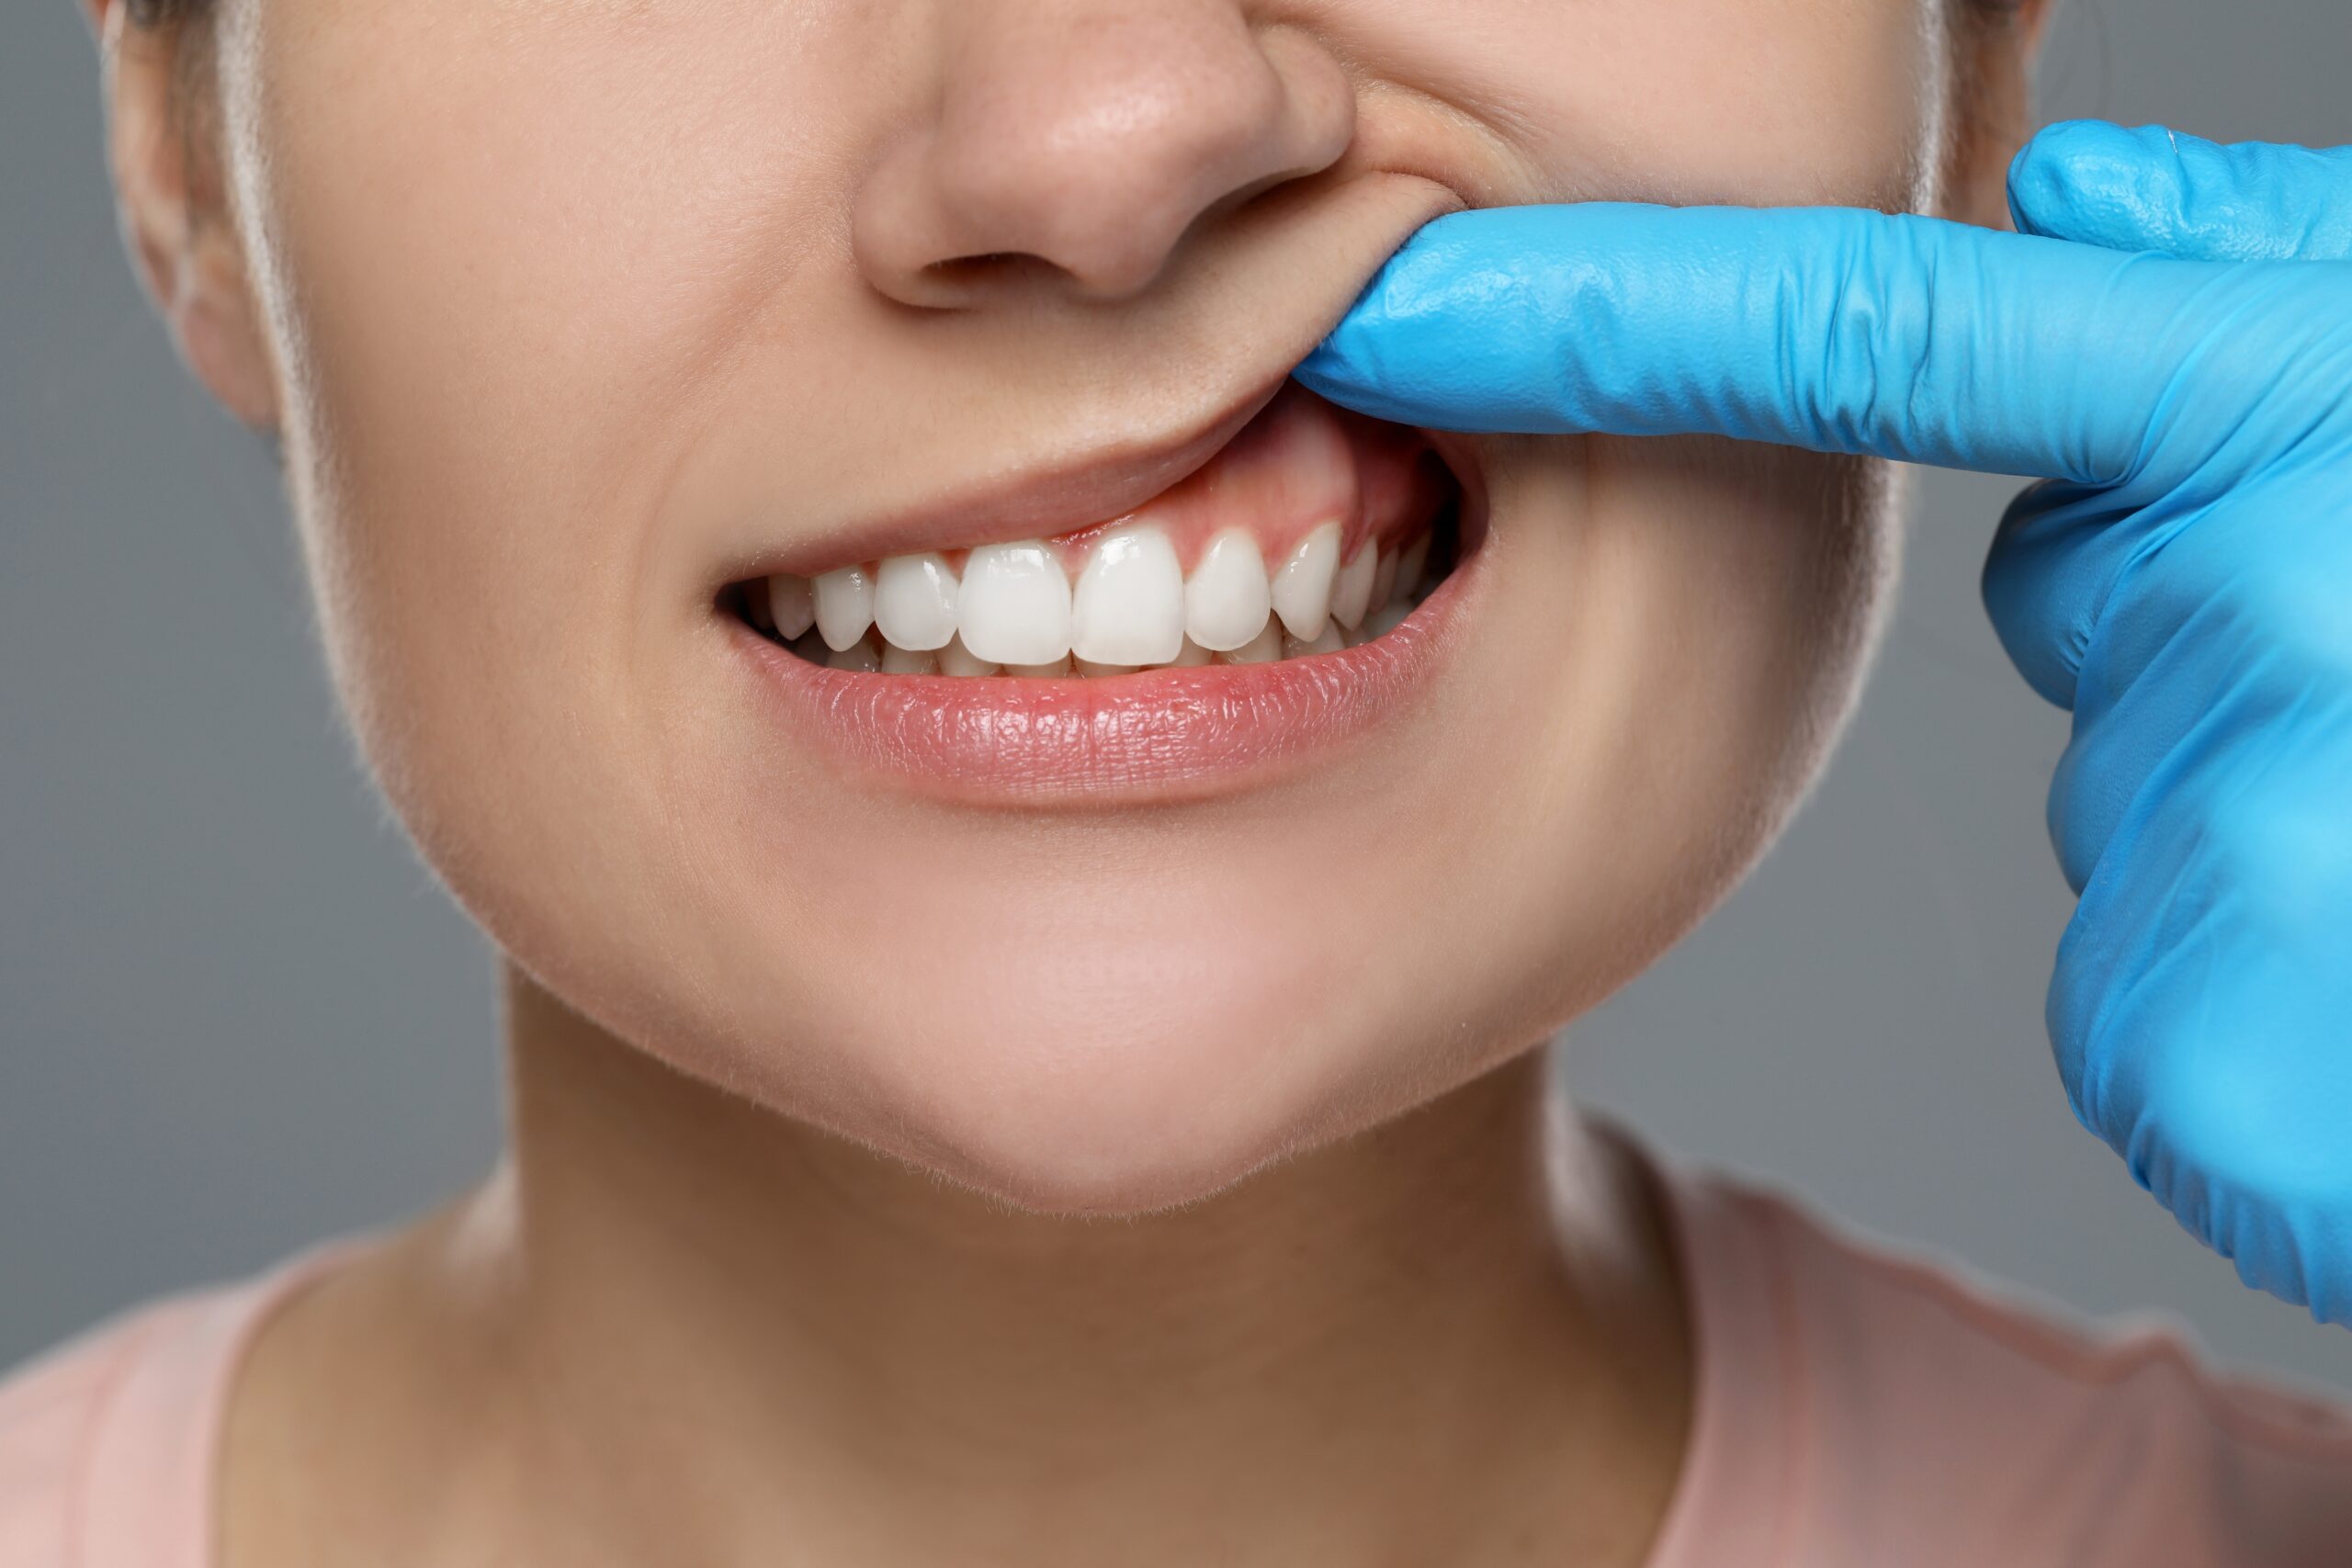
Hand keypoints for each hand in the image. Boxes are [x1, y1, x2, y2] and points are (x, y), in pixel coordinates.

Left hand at [1297, 121, 2351, 1321]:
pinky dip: (2248, 987)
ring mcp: (2242, 824)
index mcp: (2304, 398)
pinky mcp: (2215, 1038)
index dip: (1627, 321)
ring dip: (2256, 804)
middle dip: (2196, 615)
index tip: (1410, 308)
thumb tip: (2079, 170)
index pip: (1897, 334)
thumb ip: (2280, 290)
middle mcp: (2267, 588)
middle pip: (2068, 579)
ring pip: (2128, 781)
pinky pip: (2144, 976)